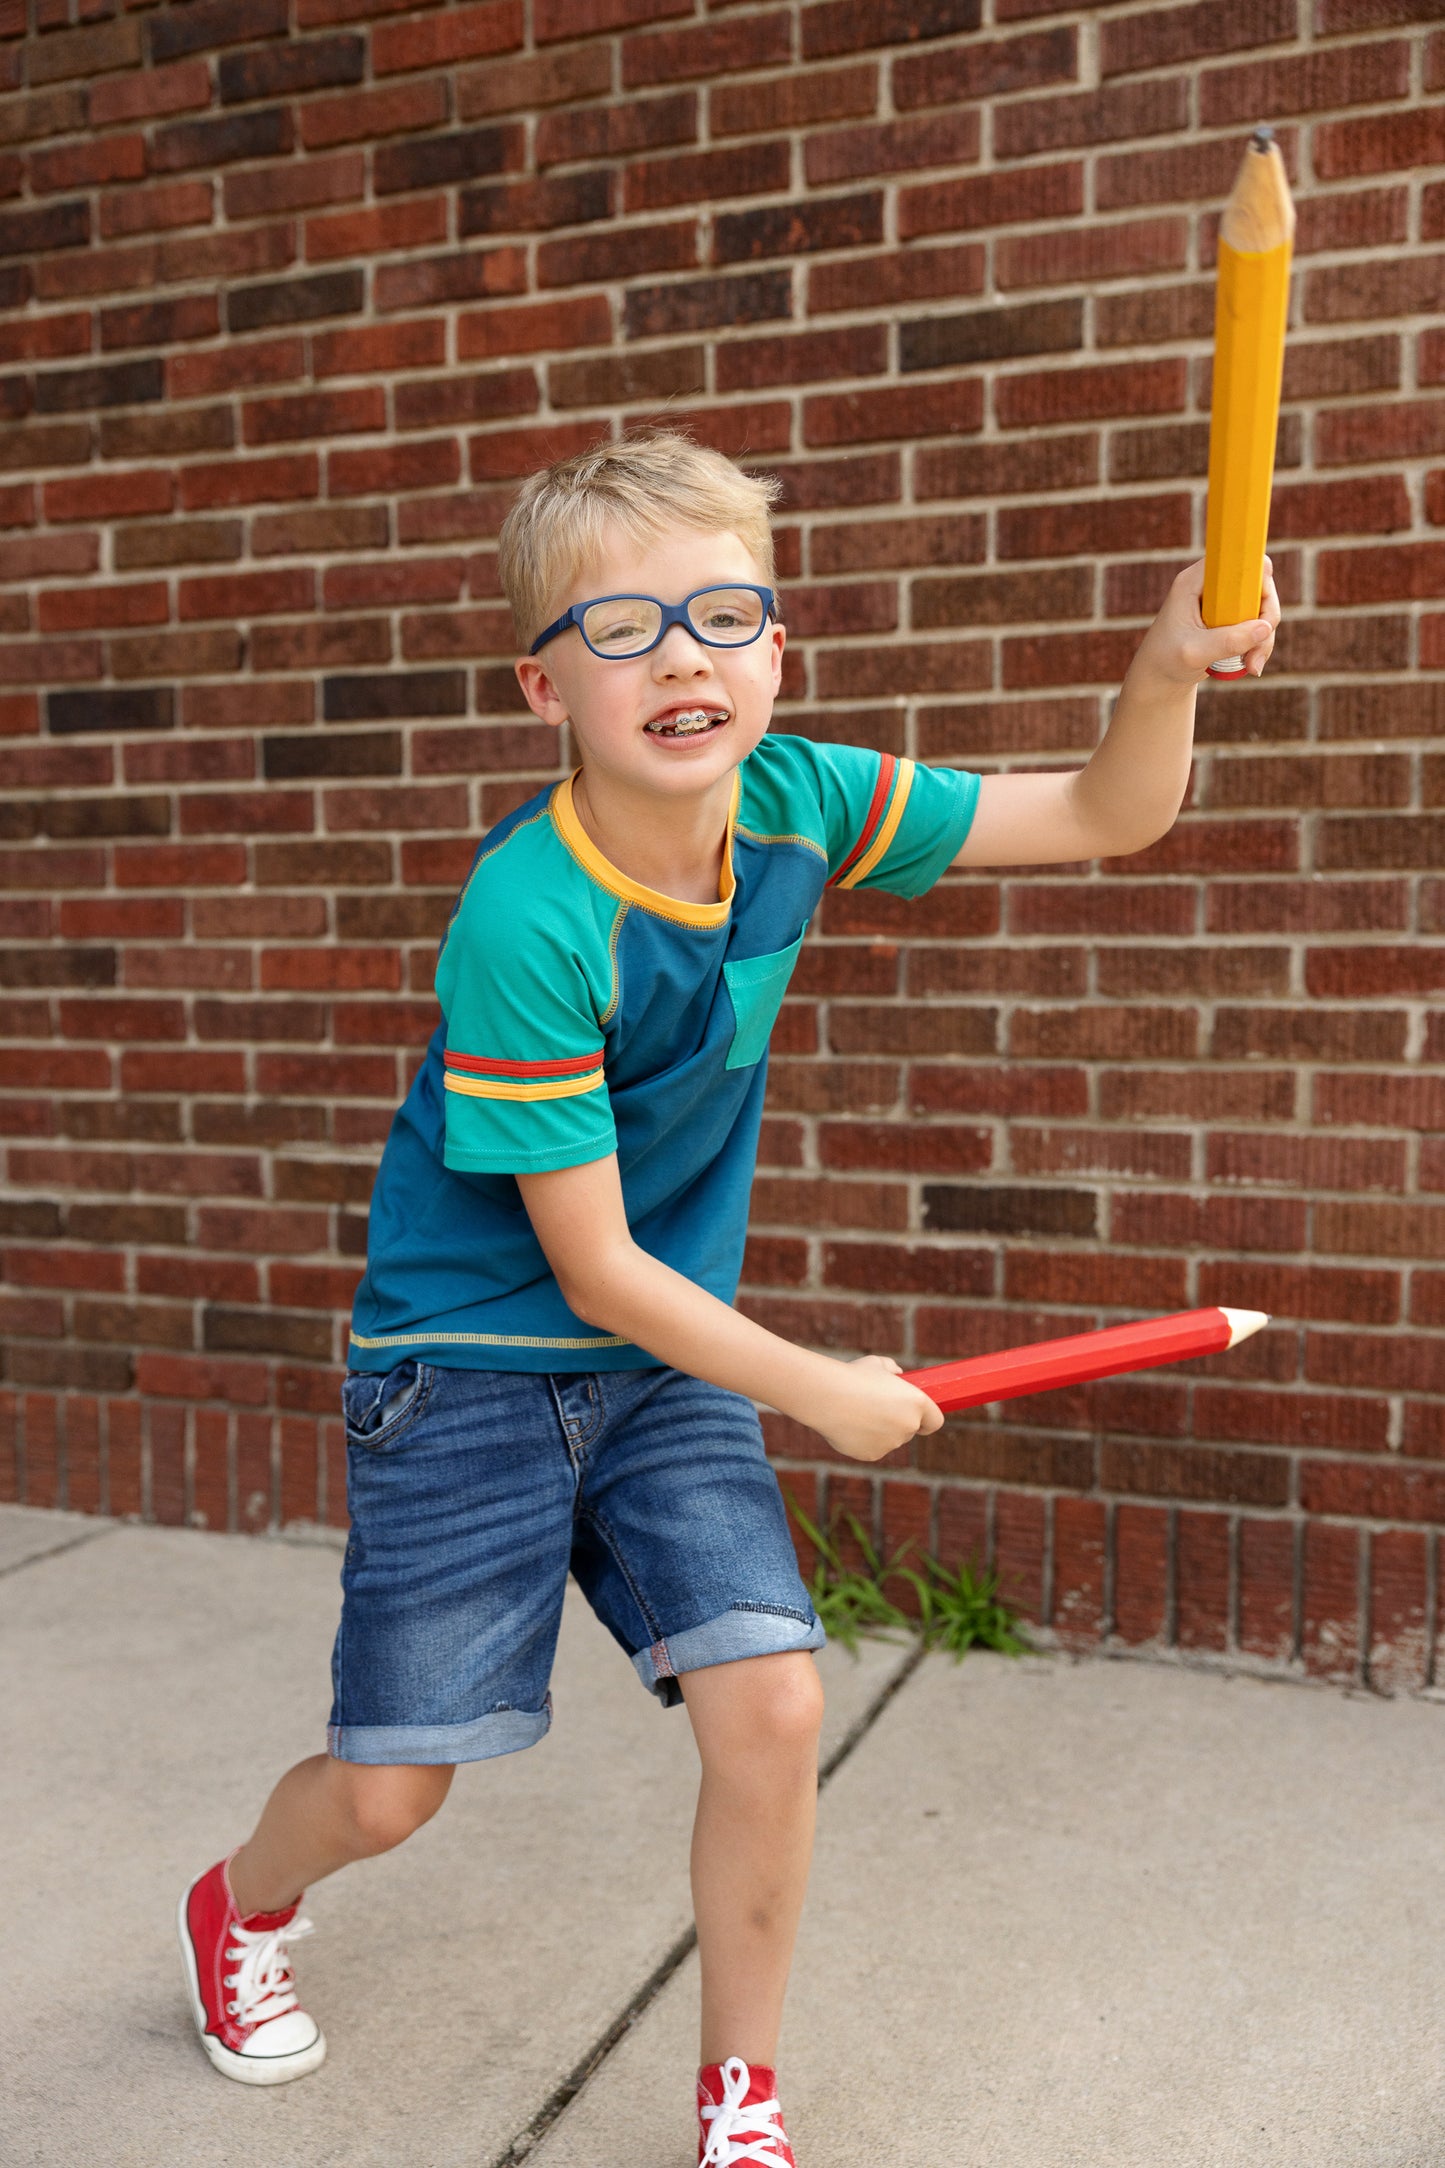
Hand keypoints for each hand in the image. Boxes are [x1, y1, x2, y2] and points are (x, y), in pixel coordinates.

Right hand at [812, 1354, 944, 1464]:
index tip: (918, 1416)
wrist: (826, 1395)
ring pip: (890, 1440)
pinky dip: (864, 1441)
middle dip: (897, 1422)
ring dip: (880, 1431)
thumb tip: (898, 1373)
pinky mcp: (873, 1454)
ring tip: (857, 1414)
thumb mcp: (876, 1364)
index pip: (935, 1421)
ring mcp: (891, 1443)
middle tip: (876, 1407)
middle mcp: (908, 1425)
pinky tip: (849, 1425)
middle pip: (909, 1430)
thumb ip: (892, 1369)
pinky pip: (872, 1448)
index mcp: (916, 1402)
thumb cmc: (852, 1375)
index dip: (928, 1419)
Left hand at [1132, 556, 1280, 684]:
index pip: (1235, 559)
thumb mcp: (1194, 653)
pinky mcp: (1231, 619)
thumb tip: (1265, 628)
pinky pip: (1258, 624)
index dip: (1256, 574)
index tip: (1261, 604)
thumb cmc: (1166, 661)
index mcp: (1193, 582)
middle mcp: (1211, 586)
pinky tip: (1250, 665)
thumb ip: (1227, 641)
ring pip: (1262, 608)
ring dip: (1264, 638)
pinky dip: (1260, 644)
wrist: (1158, 679)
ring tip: (1252, 666)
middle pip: (1258, 584)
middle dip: (1266, 618)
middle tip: (1258, 649)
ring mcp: (1223, 602)